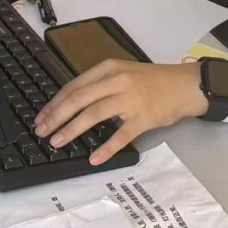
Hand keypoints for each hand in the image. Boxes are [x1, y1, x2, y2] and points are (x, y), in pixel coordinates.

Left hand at [35, 59, 206, 165]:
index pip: (74, 86)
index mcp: (109, 68)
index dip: (55, 103)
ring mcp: (131, 99)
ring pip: (94, 114)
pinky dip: (106, 148)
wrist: (186, 85)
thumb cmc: (154, 81)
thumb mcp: (124, 73)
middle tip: (42, 131)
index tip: (41, 117)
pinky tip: (94, 158)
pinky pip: (121, 135)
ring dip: (72, 129)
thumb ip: (101, 85)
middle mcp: (117, 81)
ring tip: (57, 142)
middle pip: (79, 99)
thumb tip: (72, 105)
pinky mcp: (144, 117)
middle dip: (56, 116)